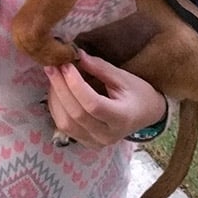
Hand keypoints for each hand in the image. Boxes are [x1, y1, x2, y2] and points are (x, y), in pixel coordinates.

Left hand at [44, 50, 167, 148]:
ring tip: (53, 75)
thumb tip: (76, 55)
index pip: (93, 104)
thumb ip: (100, 67)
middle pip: (76, 114)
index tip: (66, 65)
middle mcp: (107, 136)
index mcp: (122, 118)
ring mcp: (95, 142)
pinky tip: (56, 89)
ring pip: (65, 123)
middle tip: (52, 66)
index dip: (76, 85)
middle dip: (60, 88)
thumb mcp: (123, 77)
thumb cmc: (137, 93)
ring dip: (55, 97)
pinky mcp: (85, 142)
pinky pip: (63, 127)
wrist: (145, 114)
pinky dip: (56, 107)